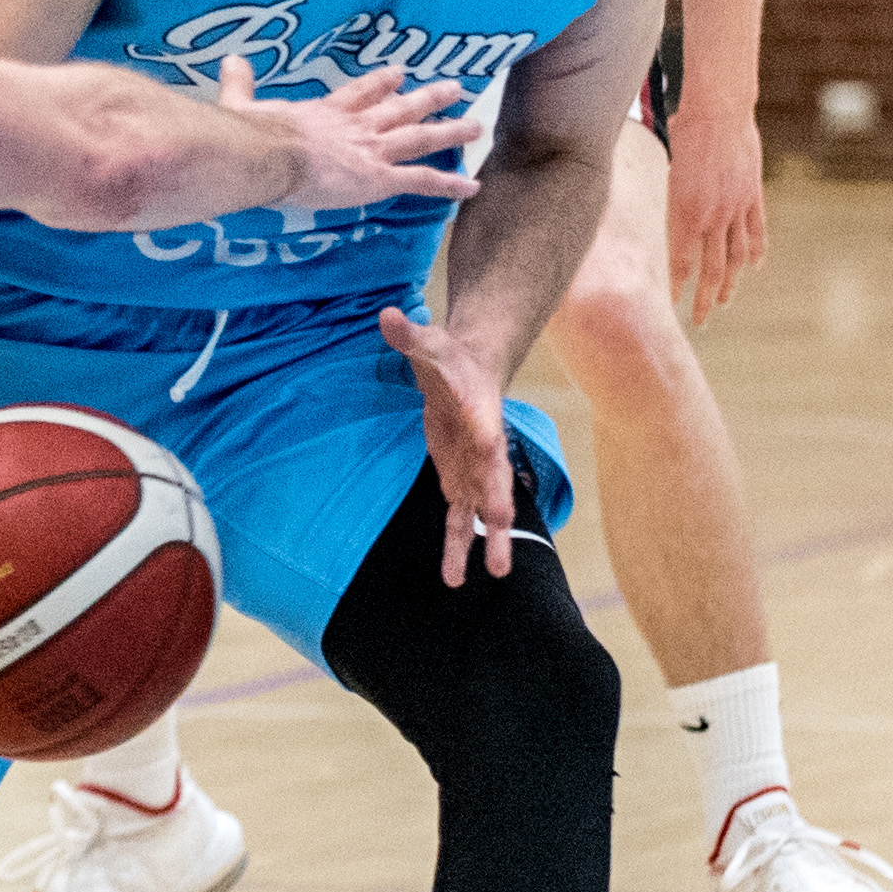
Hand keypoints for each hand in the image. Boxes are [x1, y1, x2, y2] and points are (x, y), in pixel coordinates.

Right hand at [221, 59, 483, 213]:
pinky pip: (420, 180)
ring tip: (475, 124)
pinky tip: (471, 185)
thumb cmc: (252, 136)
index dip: (382, 83)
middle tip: (455, 88)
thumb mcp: (242, 105)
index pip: (361, 93)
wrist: (268, 154)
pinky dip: (447, 183)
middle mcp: (357, 126)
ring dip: (449, 129)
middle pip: (401, 109)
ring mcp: (372, 150)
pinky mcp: (379, 177)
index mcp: (327, 112)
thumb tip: (229, 60)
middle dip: (429, 98)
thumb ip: (239, 84)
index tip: (400, 73)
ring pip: (420, 137)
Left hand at [378, 305, 523, 584]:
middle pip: (496, 476)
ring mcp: (473, 469)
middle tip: (506, 525)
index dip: (487, 440)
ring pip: (484, 509)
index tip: (490, 452)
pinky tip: (454, 576)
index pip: (486, 427)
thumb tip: (387, 315)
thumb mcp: (427, 343)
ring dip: (491, 540)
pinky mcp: (459, 481)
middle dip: (501, 500)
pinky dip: (459, 546)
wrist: (467, 373)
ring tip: (501, 573)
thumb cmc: (448, 357)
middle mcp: (484, 447)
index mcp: (479, 412)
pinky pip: (461, 519)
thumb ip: (408, 334)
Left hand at [667, 115, 767, 320]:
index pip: (679, 262)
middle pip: (711, 270)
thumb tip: (644, 207)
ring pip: (737, 257)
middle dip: (705, 299)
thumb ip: (662, 195)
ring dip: (731, 283)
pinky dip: (755, 253)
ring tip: (725, 301)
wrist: (720, 109)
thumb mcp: (663, 165)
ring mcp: (737, 207)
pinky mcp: (753, 195)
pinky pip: (757, 232)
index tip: (667, 305)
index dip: (674, 287)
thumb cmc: (684, 131)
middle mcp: (714, 216)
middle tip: (700, 320)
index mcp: (686, 211)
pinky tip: (752, 268)